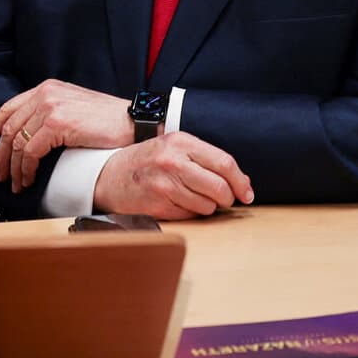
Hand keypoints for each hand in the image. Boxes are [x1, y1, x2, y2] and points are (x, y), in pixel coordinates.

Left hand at [0, 80, 135, 192]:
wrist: (132, 121)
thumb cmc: (107, 120)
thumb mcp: (73, 108)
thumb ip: (50, 113)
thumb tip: (28, 137)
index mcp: (47, 88)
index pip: (8, 108)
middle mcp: (45, 94)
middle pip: (9, 128)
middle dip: (1, 156)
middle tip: (1, 176)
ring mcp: (50, 107)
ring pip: (17, 143)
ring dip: (14, 168)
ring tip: (16, 184)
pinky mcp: (57, 123)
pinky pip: (31, 151)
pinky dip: (26, 170)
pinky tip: (29, 179)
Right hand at [94, 133, 254, 219]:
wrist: (110, 175)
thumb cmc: (147, 160)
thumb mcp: (175, 148)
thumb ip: (206, 159)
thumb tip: (242, 181)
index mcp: (181, 141)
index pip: (224, 162)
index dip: (241, 181)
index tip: (247, 192)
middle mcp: (173, 161)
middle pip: (220, 187)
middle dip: (228, 198)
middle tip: (226, 199)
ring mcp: (165, 184)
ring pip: (207, 205)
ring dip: (209, 206)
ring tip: (195, 197)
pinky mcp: (158, 204)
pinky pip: (190, 215)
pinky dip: (191, 213)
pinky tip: (179, 202)